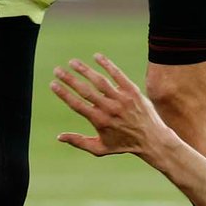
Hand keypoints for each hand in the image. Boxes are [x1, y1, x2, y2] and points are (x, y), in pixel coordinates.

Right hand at [50, 54, 173, 158]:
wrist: (152, 139)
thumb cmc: (123, 144)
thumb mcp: (100, 148)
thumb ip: (78, 142)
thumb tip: (58, 137)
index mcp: (99, 121)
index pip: (77, 104)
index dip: (63, 93)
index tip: (53, 84)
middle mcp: (110, 109)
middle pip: (85, 90)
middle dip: (69, 79)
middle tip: (57, 70)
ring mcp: (122, 99)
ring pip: (100, 81)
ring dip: (84, 70)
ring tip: (72, 62)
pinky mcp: (133, 91)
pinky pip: (118, 75)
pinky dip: (107, 64)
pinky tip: (96, 56)